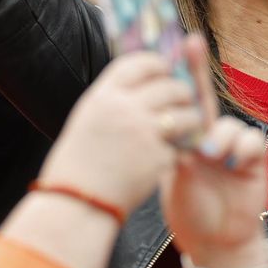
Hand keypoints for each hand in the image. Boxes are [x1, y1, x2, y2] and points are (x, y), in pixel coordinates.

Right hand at [39, 49, 205, 215]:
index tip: (166, 69)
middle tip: (184, 99)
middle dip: (182, 91)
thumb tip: (141, 82)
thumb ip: (113, 99)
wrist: (76, 204)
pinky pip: (183, 144)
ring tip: (188, 125)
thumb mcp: (88, 119)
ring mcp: (143, 133)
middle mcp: (124, 109)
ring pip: (185, 112)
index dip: (157, 63)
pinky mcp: (158, 158)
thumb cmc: (78, 165)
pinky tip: (179, 151)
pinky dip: (184, 147)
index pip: (139, 63)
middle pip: (169, 86)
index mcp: (103, 96)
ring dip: (191, 118)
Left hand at [161, 37, 267, 262]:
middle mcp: (209, 137)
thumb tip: (178, 140)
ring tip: (211, 158)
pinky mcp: (256, 162)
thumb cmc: (189, 213)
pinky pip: (253, 143)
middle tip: (193, 43)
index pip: (181, 104)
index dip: (180, 74)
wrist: (215, 244)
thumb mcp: (175, 184)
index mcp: (186, 141)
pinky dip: (242, 152)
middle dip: (199, 69)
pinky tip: (234, 167)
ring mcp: (233, 148)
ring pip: (230, 125)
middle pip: (206, 98)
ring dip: (221, 139)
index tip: (175, 43)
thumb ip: (178, 160)